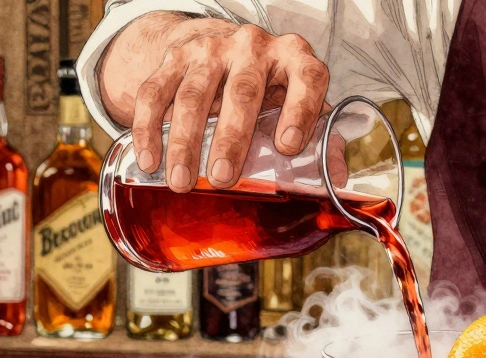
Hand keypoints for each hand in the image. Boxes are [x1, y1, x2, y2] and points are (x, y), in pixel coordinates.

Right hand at [111, 19, 329, 191]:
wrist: (224, 50)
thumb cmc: (272, 88)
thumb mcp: (301, 105)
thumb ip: (323, 139)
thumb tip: (336, 179)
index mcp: (294, 59)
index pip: (307, 78)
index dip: (300, 109)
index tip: (287, 146)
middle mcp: (254, 48)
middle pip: (242, 93)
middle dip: (231, 138)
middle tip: (222, 178)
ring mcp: (211, 49)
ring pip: (194, 94)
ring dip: (184, 141)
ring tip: (181, 180)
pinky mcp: (175, 57)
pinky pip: (156, 92)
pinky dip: (150, 128)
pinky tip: (149, 160)